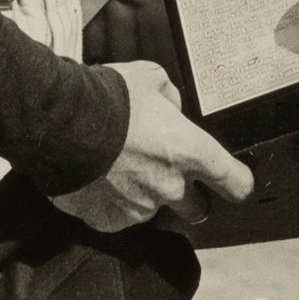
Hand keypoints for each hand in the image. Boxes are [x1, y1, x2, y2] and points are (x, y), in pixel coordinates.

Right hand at [54, 60, 255, 231]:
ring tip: (117, 167)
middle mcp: (171, 187)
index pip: (236, 183)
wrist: (60, 123)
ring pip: (152, 211)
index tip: (235, 182)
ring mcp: (139, 209)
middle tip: (165, 173)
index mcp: (191, 152)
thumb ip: (172, 99)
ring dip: (143, 195)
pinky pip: (118, 217)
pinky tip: (98, 179)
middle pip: (198, 209)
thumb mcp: (151, 79)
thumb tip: (171, 110)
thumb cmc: (108, 98)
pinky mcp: (110, 220)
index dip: (238, 183)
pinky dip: (111, 203)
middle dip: (188, 196)